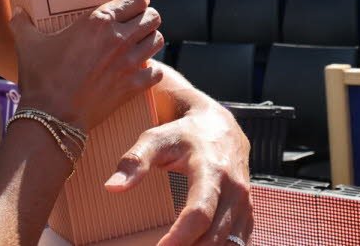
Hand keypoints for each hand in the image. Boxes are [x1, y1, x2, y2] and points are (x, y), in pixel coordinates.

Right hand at [11, 0, 163, 130]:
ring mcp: (129, 63)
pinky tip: (141, 70)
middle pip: (153, 17)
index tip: (132, 3)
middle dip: (147, 18)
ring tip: (139, 44)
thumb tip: (17, 12)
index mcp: (98, 21)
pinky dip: (151, 70)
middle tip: (136, 23)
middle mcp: (119, 38)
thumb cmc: (42, 78)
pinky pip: (157, 71)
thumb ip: (22, 24)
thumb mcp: (28, 45)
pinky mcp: (133, 86)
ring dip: (150, 40)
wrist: (53, 117)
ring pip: (158, 41)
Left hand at [106, 99, 252, 244]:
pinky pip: (241, 242)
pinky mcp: (247, 212)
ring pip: (231, 243)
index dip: (179, 237)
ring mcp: (244, 202)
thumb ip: (134, 161)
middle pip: (215, 236)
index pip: (198, 213)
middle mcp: (234, 189)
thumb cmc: (184, 133)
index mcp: (211, 170)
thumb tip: (112, 187)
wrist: (219, 125)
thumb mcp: (156, 139)